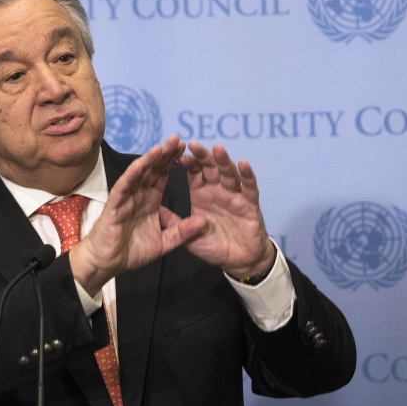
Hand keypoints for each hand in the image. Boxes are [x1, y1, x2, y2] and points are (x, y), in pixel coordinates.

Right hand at [70, 135, 206, 295]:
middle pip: (153, 169)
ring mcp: (126, 197)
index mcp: (151, 200)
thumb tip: (204, 221)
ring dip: (150, 160)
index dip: (174, 162)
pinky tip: (142, 163)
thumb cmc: (132, 251)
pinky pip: (125, 186)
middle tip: (178, 139)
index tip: (187, 149)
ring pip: (139, 174)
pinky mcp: (115, 204)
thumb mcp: (165, 242)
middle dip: (165, 154)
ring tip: (163, 146)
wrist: (108, 263)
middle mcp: (139, 194)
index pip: (163, 175)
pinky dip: (132, 174)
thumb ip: (183, 232)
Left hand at [180, 142, 273, 279]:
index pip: (194, 172)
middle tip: (193, 144)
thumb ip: (175, 224)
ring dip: (223, 161)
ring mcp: (235, 195)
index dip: (186, 162)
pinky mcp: (250, 203)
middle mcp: (218, 190)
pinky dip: (247, 176)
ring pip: (229, 173)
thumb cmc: (213, 245)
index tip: (175, 153)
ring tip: (217, 149)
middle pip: (210, 168)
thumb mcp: (188, 236)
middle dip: (202, 156)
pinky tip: (243, 164)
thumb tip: (155, 211)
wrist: (239, 260)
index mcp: (202, 193)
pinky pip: (250, 187)